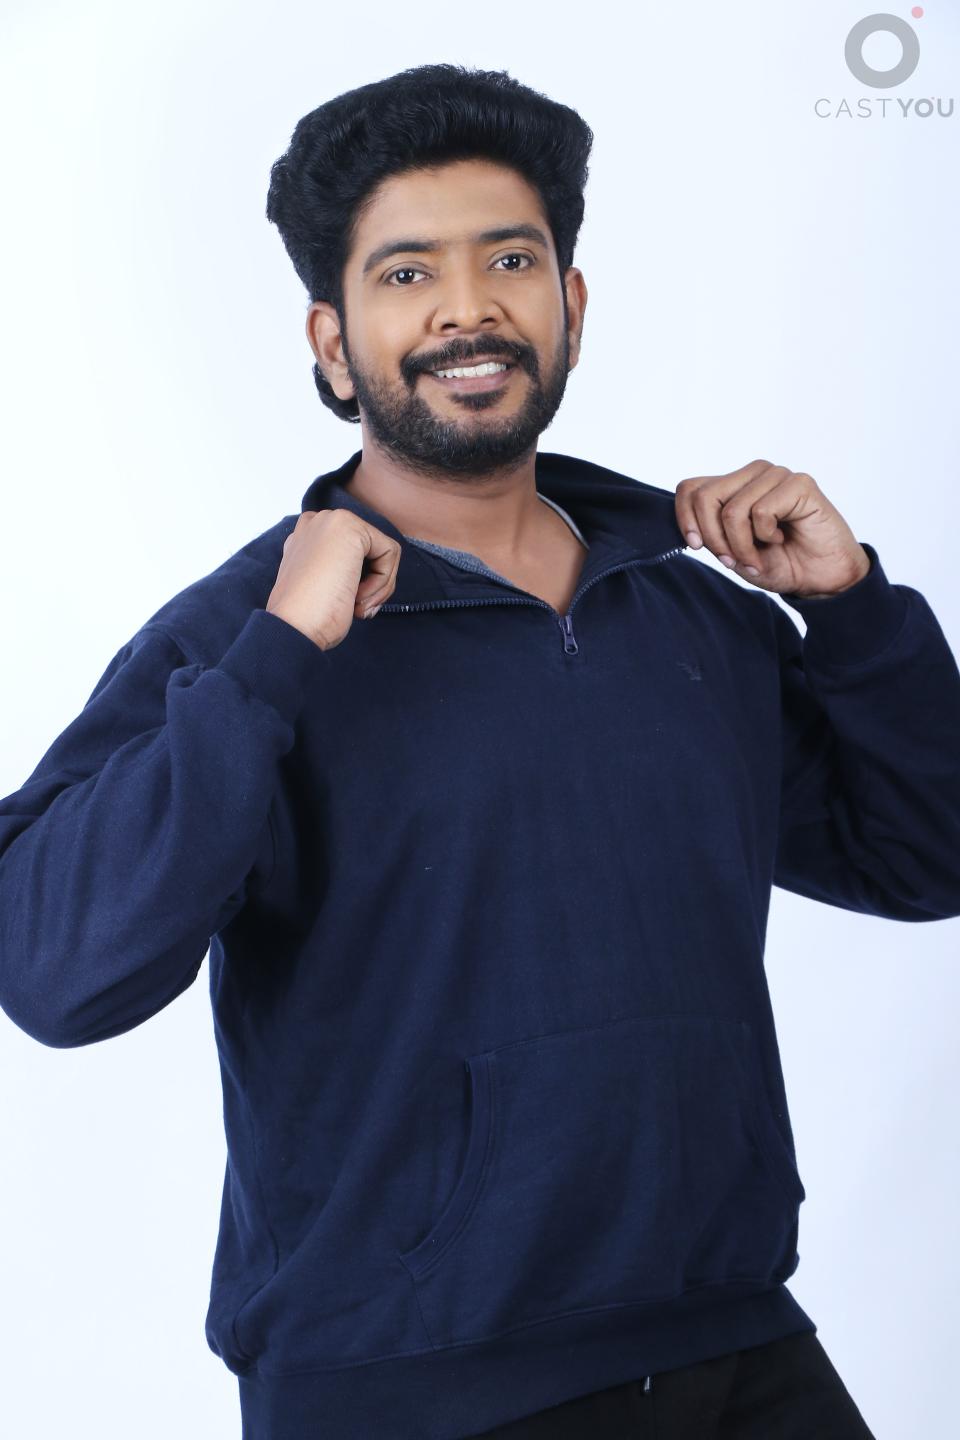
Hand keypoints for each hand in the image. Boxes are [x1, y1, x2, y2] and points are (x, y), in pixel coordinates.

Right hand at [266, 509, 400, 650]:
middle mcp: (317, 522)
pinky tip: (357, 596)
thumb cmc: (308, 619)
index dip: (359, 583)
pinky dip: (382, 582)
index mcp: (305, 539)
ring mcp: (332, 520)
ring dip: (377, 587)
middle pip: (370, 552)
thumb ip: (339, 570)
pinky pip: (390, 553)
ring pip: (383, 552)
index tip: (345, 605)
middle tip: (356, 608)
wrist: (293, 627)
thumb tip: (368, 571)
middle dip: (372, 585)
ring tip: (355, 606)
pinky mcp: (351, 527)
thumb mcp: (322, 588)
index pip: (352, 555)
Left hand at [675, 459, 871, 597]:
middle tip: (733, 560)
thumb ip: (709, 532)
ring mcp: (776, 475)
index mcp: (734, 486)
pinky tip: (781, 538)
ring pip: (732, 509)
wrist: (820, 579)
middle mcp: (753, 474)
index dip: (685, 518)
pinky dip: (765, 536)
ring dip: (741, 545)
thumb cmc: (779, 563)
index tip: (696, 546)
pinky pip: (761, 511)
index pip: (690, 488)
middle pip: (705, 497)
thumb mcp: (732, 552)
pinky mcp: (799, 484)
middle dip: (714, 538)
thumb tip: (688, 523)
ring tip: (759, 555)